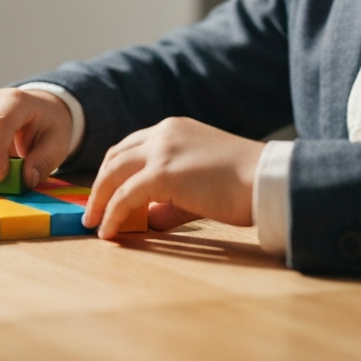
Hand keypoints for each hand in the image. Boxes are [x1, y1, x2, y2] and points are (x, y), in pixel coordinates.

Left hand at [82, 118, 264, 239]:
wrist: (266, 180)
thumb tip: (146, 220)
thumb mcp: (198, 184)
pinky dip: (113, 214)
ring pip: (114, 174)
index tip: (106, 193)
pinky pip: (125, 196)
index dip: (114, 171)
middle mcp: (163, 133)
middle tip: (93, 210)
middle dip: (100, 185)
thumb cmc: (243, 183)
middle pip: (116, 157)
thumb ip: (169, 199)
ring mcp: (161, 150)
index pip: (131, 147)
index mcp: (173, 129)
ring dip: (99, 199)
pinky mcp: (162, 173)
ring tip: (94, 222)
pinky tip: (109, 232)